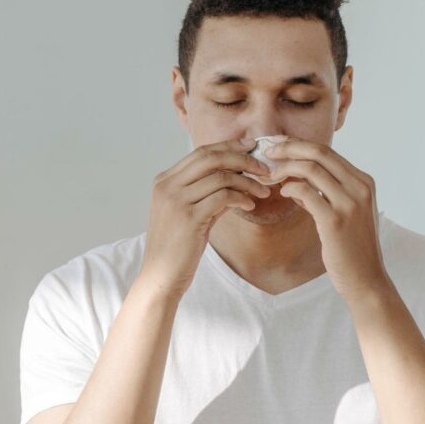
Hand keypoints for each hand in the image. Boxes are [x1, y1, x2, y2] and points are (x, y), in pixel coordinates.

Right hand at [138, 138, 272, 299]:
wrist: (160, 276)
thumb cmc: (177, 247)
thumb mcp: (189, 213)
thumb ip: (208, 193)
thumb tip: (237, 179)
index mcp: (165, 181)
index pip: (201, 152)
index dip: (229, 147)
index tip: (251, 147)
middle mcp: (167, 186)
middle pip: (211, 158)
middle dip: (242, 159)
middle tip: (264, 168)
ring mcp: (176, 201)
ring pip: (220, 177)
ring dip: (247, 182)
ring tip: (262, 191)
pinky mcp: (189, 218)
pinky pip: (223, 197)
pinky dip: (241, 198)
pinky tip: (250, 206)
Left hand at [266, 138, 389, 299]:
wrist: (366, 279)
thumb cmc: (352, 248)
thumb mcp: (345, 213)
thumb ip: (325, 193)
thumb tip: (295, 179)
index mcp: (363, 182)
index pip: (328, 151)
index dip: (299, 145)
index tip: (279, 146)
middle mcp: (360, 187)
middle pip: (319, 153)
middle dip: (289, 148)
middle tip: (268, 152)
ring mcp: (349, 203)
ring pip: (311, 169)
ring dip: (285, 168)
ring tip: (270, 175)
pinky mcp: (335, 220)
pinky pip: (306, 192)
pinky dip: (289, 188)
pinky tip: (282, 193)